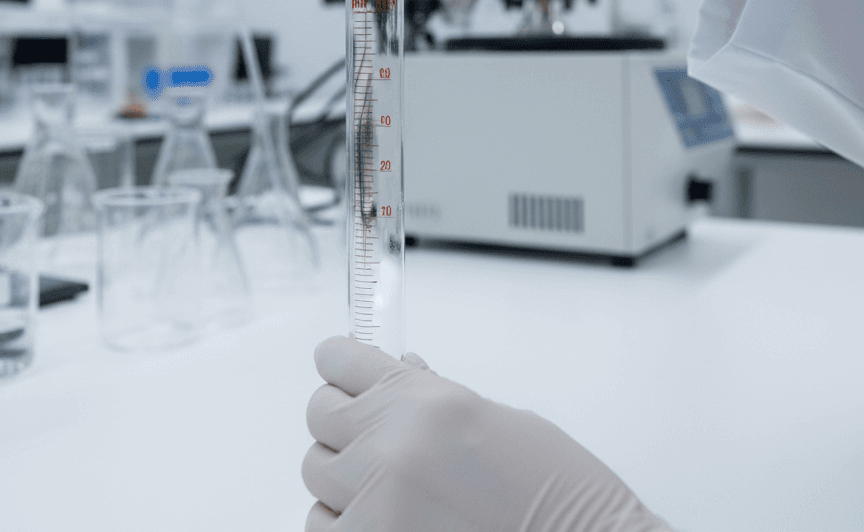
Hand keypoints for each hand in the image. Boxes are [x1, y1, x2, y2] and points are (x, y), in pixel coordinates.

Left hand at [302, 335, 671, 531]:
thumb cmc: (559, 491)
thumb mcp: (497, 421)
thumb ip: (432, 396)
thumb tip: (397, 373)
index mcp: (423, 400)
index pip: (340, 359)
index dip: (341, 365)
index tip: (341, 371)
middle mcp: (389, 446)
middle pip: (320, 414)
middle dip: (346, 423)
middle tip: (377, 438)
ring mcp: (374, 505)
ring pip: (315, 475)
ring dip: (344, 479)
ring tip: (393, 491)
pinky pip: (321, 527)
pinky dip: (344, 524)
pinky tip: (387, 522)